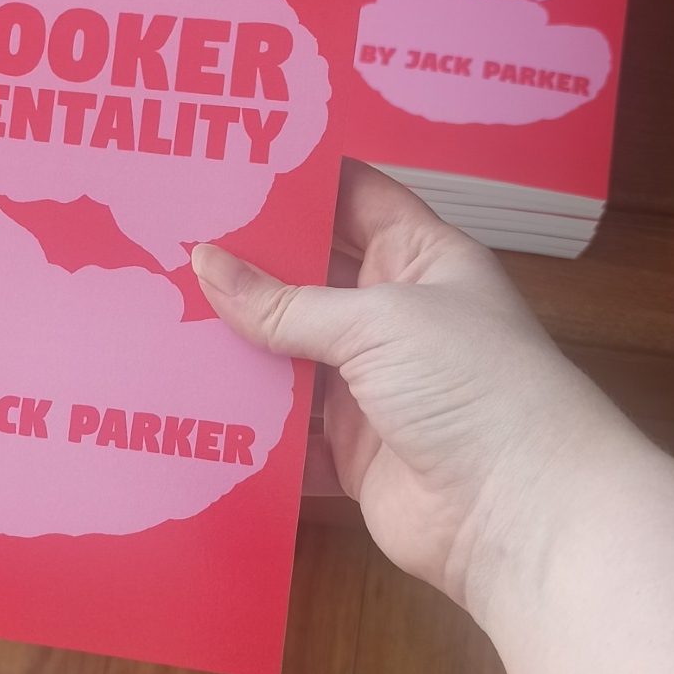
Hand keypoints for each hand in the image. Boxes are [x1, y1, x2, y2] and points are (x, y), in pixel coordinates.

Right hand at [193, 160, 629, 610]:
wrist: (519, 512)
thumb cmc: (470, 386)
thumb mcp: (377, 322)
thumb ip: (284, 302)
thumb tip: (203, 262)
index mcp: (423, 258)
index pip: (353, 197)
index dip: (297, 178)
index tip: (223, 161)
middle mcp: (397, 315)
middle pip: (310, 277)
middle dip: (246, 263)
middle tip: (163, 237)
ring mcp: (372, 386)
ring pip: (289, 354)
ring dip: (236, 344)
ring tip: (155, 313)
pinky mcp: (350, 451)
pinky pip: (286, 430)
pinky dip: (245, 422)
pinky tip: (184, 403)